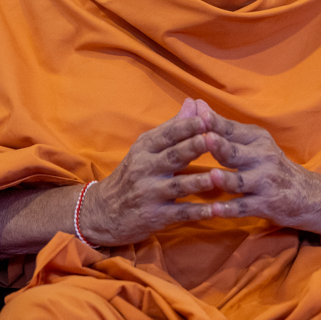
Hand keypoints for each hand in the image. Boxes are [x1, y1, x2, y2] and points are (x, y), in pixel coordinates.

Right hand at [80, 99, 218, 245]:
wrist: (104, 212)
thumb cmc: (132, 175)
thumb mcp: (146, 149)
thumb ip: (172, 128)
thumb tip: (193, 103)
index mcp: (144, 149)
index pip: (167, 135)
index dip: (186, 127)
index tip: (205, 118)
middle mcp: (145, 170)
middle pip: (172, 157)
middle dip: (191, 148)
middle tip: (211, 139)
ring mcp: (150, 194)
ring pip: (177, 186)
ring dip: (197, 182)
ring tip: (216, 176)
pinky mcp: (156, 217)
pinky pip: (180, 213)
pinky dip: (198, 213)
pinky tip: (216, 211)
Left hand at [199, 108, 319, 228]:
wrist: (306, 194)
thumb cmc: (270, 164)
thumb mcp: (253, 142)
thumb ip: (224, 127)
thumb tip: (196, 104)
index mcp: (257, 139)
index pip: (232, 130)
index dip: (215, 123)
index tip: (198, 115)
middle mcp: (263, 158)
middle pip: (236, 152)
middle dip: (220, 146)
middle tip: (205, 139)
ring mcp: (264, 182)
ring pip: (240, 181)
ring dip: (226, 179)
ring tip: (212, 176)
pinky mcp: (264, 205)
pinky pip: (243, 207)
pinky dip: (229, 209)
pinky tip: (215, 210)